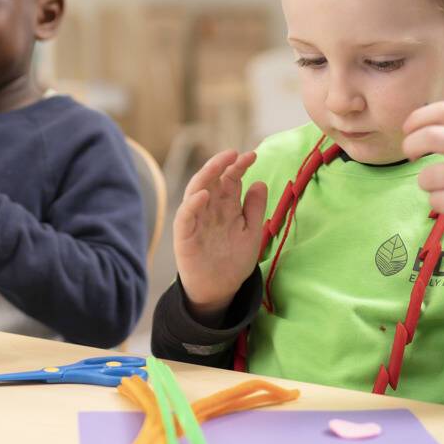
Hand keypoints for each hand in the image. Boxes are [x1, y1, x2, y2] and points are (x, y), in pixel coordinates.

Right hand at [174, 149, 267, 320]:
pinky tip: (204, 194)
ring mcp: (196, 220)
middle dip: (221, 164)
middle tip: (234, 154)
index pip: (229, 179)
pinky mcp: (184, 235)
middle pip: (211, 179)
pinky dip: (192, 204)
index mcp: (225, 207)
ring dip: (206, 175)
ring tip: (219, 164)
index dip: (238, 166)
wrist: (220, 289)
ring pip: (195, 190)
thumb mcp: (252, 232)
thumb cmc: (234, 261)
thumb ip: (255, 209)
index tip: (252, 155)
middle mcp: (209, 209)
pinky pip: (185, 216)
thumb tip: (259, 182)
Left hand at [401, 102, 443, 264]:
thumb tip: (413, 125)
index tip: (408, 130)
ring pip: (428, 176)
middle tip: (411, 156)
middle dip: (409, 146)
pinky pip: (437, 200)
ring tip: (441, 185)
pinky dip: (437, 202)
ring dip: (425, 183)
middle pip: (431, 136)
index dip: (417, 118)